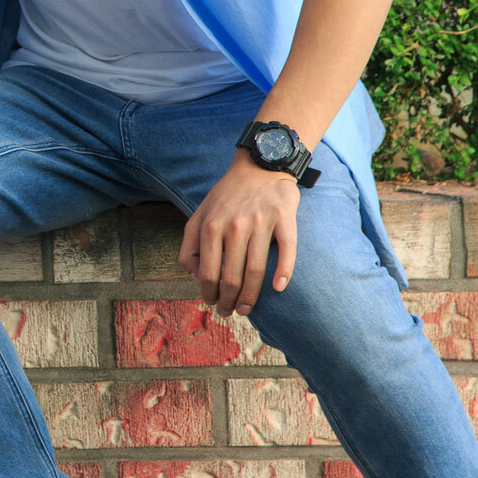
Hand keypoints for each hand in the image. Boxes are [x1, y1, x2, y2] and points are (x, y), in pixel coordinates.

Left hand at [178, 150, 298, 316]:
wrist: (259, 166)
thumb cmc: (227, 196)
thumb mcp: (199, 214)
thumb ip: (190, 245)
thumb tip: (194, 278)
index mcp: (210, 226)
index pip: (208, 272)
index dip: (209, 294)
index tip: (212, 304)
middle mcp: (233, 225)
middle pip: (231, 276)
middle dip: (228, 301)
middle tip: (230, 312)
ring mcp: (260, 221)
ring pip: (255, 269)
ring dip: (251, 296)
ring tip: (247, 309)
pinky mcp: (284, 216)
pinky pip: (287, 249)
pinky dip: (284, 271)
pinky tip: (279, 288)